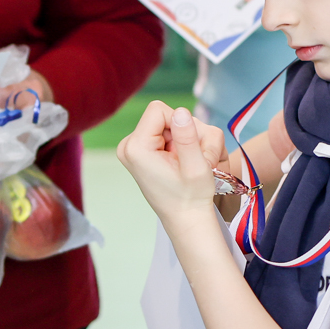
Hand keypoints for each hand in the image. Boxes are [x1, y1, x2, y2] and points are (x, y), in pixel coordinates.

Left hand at [117, 102, 224, 225]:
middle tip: (199, 159)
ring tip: (197, 164)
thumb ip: (188, 138)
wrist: (186, 218)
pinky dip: (186, 145)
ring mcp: (137, 148)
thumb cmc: (191, 198)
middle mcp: (130, 145)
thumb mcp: (196, 168)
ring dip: (192, 141)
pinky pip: (171, 133)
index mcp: (135, 148)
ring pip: (173, 124)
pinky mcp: (146, 150)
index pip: (159, 110)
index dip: (181, 124)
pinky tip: (189, 163)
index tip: (189, 148)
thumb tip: (180, 111)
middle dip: (190, 134)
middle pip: (168, 116)